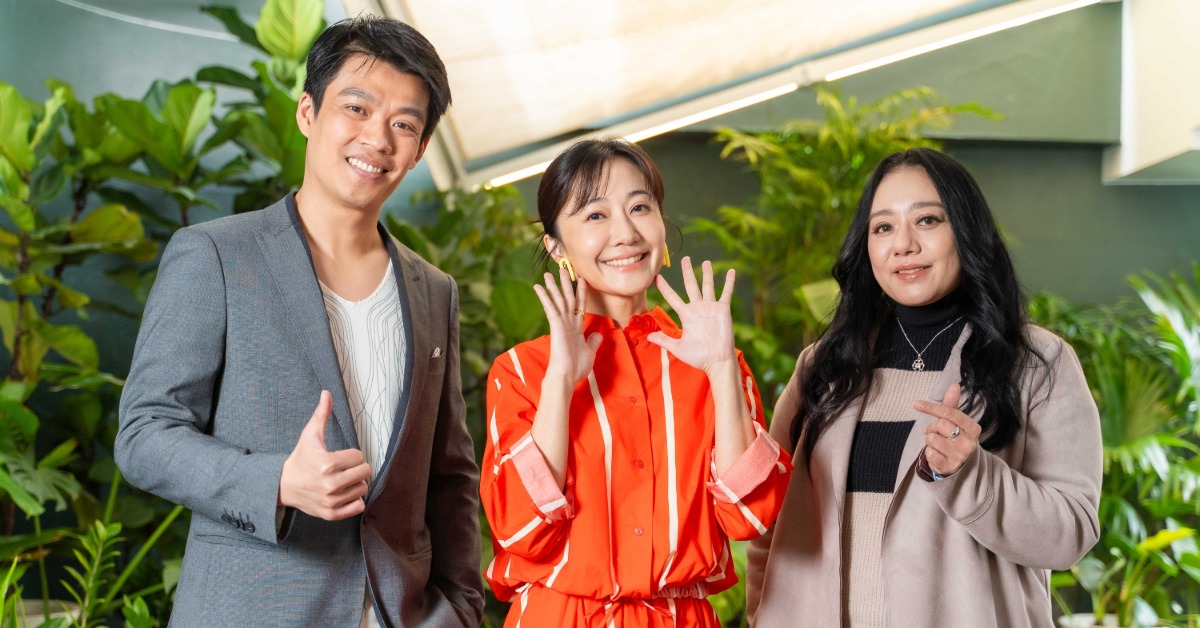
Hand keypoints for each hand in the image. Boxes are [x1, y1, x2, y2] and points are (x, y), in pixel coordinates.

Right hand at [279, 390, 370, 519]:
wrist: (283, 486)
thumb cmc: (300, 459)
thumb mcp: (309, 436)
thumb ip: (321, 415)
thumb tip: (327, 393)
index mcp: (326, 464)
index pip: (359, 456)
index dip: (352, 455)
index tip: (340, 457)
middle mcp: (330, 485)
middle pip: (365, 473)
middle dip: (357, 468)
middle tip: (344, 468)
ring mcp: (331, 501)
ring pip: (363, 489)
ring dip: (355, 484)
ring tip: (342, 480)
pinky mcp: (331, 514)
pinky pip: (358, 507)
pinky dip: (354, 500)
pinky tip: (343, 493)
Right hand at [533, 267, 601, 383]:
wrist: (567, 376)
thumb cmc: (577, 367)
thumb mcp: (590, 352)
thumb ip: (593, 341)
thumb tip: (598, 334)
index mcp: (576, 328)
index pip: (579, 305)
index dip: (581, 292)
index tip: (581, 280)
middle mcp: (568, 323)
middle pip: (567, 298)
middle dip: (565, 284)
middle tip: (562, 269)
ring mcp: (561, 323)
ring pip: (558, 300)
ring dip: (554, 286)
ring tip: (548, 273)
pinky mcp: (556, 325)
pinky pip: (550, 308)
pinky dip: (545, 297)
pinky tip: (538, 287)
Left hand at [649, 257, 735, 372]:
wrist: (716, 361)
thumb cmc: (698, 357)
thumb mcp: (678, 348)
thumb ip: (664, 340)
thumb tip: (649, 336)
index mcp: (686, 315)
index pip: (672, 297)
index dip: (664, 287)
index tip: (656, 277)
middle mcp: (697, 308)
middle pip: (690, 285)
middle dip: (687, 272)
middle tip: (684, 259)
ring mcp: (710, 307)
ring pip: (708, 286)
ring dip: (707, 274)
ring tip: (706, 262)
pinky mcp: (723, 310)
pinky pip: (726, 293)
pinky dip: (729, 283)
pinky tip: (731, 271)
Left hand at [914, 383, 980, 476]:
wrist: (961, 465)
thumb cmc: (955, 438)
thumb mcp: (955, 422)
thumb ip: (952, 404)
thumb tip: (954, 384)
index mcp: (973, 428)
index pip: (950, 413)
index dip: (931, 407)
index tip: (916, 404)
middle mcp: (969, 442)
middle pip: (939, 425)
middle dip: (932, 427)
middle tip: (937, 433)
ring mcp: (960, 456)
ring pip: (931, 439)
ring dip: (930, 441)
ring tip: (938, 444)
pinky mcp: (950, 467)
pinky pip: (929, 454)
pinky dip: (929, 453)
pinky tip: (938, 455)